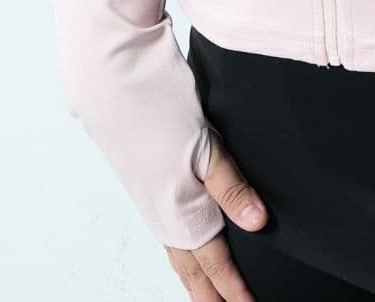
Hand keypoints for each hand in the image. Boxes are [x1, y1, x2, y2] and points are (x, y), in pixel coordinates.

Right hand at [164, 128, 267, 299]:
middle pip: (193, 272)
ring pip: (179, 258)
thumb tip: (257, 224)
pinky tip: (188, 251)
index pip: (215, 264)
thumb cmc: (162, 118)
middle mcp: (165, 220)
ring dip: (196, 281)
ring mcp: (154, 208)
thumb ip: (232, 189)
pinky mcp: (149, 193)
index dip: (235, 289)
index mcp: (182, 216)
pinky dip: (183, 256)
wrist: (117, 93)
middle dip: (212, 296)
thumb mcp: (207, 151)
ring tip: (209, 296)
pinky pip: (169, 239)